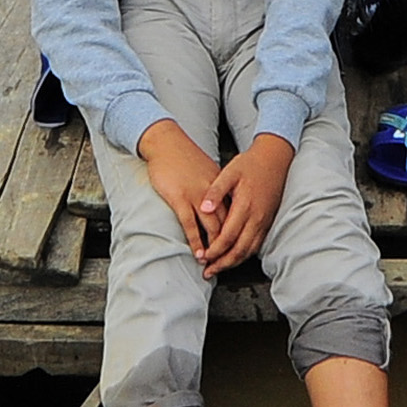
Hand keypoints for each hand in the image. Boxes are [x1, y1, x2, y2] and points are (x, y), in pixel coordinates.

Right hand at [136, 118, 226, 260]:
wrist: (167, 143)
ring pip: (211, 227)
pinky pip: (190, 224)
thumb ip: (216, 189)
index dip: (237, 233)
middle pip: (226, 224)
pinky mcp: (180, 198)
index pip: (234, 215)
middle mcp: (213, 194)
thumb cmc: (184, 157)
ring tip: (214, 264)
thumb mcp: (207, 172)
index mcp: (221, 187)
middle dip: (229, 246)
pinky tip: (198, 253)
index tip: (239, 248)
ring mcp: (197, 196)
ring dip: (214, 248)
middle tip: (229, 263)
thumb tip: (220, 206)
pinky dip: (196, 241)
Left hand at [197, 137, 293, 275]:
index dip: (215, 250)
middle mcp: (257, 217)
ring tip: (218, 269)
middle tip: (208, 272)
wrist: (274, 159)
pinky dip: (244, 255)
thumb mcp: (229, 172)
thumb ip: (216, 191)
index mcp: (245, 206)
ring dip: (233, 262)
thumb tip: (203, 209)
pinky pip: (256, 244)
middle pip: (240, 250)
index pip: (229, 236)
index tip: (203, 257)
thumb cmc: (250, 164)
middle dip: (223, 263)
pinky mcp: (268, 222)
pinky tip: (234, 258)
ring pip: (249, 250)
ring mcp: (264, 221)